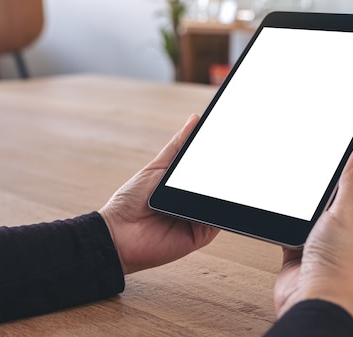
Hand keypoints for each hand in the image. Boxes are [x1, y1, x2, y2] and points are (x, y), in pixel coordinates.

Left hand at [98, 114, 218, 273]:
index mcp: (187, 184)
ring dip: (225, 187)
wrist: (118, 234)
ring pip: (221, 200)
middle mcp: (196, 200)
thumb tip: (195, 119)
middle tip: (234, 150)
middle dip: (226, 169)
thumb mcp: (158, 166)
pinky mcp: (203, 234)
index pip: (210, 167)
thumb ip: (178, 145)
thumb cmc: (131, 200)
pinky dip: (222, 208)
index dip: (221, 154)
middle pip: (218, 183)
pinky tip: (218, 194)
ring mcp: (201, 217)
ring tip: (226, 171)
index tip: (231, 136)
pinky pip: (219, 220)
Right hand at [272, 143, 352, 322]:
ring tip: (305, 203)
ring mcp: (329, 246)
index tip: (344, 147)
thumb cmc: (340, 270)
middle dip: (327, 189)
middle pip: (340, 199)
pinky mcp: (305, 253)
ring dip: (308, 208)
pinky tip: (290, 219)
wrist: (312, 302)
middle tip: (318, 173)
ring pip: (317, 214)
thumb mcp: (349, 214)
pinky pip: (298, 229)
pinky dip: (292, 222)